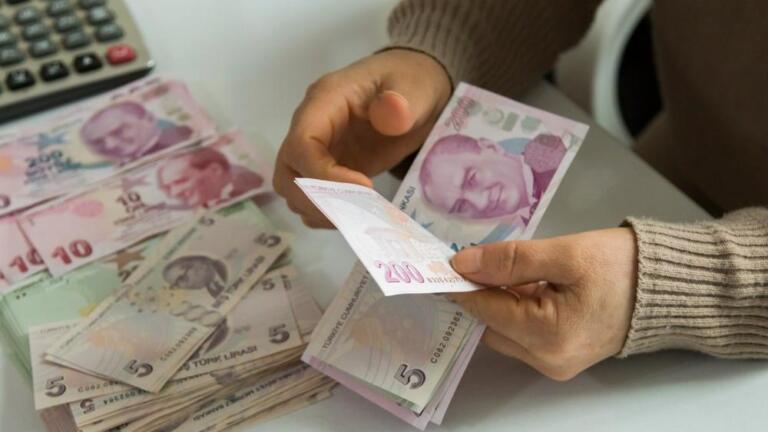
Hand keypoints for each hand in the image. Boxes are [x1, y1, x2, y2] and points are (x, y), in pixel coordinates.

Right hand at [273, 49, 450, 227]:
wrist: (416, 92)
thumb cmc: (412, 83)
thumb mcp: (415, 88)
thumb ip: (402, 102)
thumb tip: (390, 113)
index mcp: (324, 101)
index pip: (301, 144)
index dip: (323, 175)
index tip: (365, 186)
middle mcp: (311, 126)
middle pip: (287, 172)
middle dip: (315, 200)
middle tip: (356, 211)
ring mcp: (316, 150)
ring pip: (292, 188)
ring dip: (319, 210)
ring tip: (359, 214)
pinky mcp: (327, 169)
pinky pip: (309, 197)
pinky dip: (326, 213)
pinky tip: (356, 215)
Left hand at [448, 228, 636, 380]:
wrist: (672, 286)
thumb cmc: (624, 267)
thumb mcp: (566, 254)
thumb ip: (511, 260)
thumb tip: (463, 264)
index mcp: (548, 336)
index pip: (485, 310)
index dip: (461, 284)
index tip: (442, 261)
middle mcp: (548, 359)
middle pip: (491, 324)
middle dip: (480, 292)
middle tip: (473, 257)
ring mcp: (556, 361)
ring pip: (505, 329)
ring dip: (498, 299)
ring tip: (500, 265)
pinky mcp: (563, 354)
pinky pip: (525, 332)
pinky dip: (517, 307)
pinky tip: (521, 281)